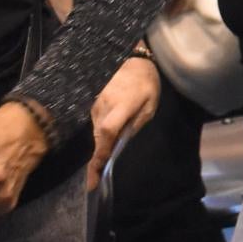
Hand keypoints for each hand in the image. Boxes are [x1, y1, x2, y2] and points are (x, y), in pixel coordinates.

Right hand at [88, 55, 157, 179]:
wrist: (131, 60)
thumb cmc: (145, 83)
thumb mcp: (149, 105)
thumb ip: (135, 124)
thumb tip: (122, 143)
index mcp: (120, 107)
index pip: (107, 133)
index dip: (101, 154)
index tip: (95, 175)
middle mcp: (103, 107)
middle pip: (98, 138)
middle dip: (97, 159)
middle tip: (94, 181)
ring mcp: (95, 105)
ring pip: (96, 132)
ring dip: (102, 145)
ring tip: (103, 163)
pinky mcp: (93, 104)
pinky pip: (96, 124)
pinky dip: (101, 134)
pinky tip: (107, 140)